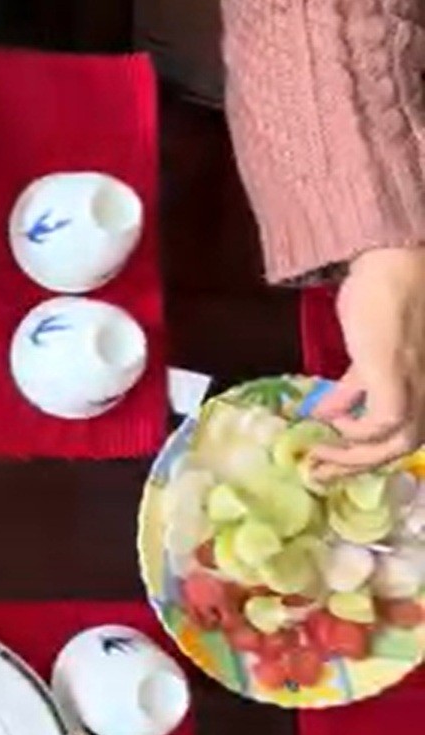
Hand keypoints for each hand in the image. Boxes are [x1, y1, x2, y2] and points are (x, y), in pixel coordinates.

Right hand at [309, 247, 424, 478]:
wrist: (394, 263)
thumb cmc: (384, 296)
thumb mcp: (371, 352)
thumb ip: (355, 385)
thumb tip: (326, 414)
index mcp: (423, 385)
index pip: (405, 434)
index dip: (367, 455)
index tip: (328, 461)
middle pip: (404, 446)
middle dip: (358, 464)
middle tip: (319, 470)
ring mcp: (416, 382)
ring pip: (398, 442)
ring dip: (355, 456)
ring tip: (320, 455)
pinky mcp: (394, 373)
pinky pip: (383, 421)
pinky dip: (356, 429)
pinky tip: (330, 420)